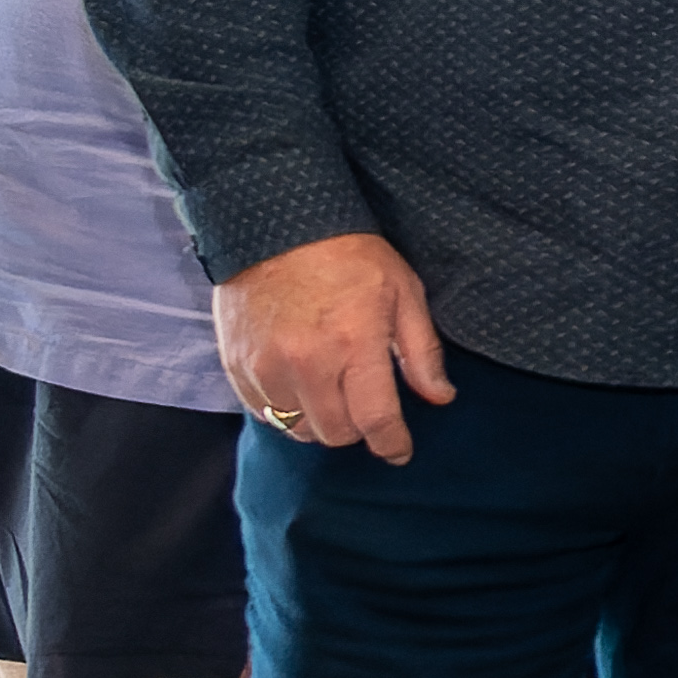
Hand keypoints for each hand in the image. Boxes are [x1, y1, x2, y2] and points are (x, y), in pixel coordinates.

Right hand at [213, 234, 453, 460]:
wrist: (275, 226)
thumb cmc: (349, 257)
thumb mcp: (403, 293)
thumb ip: (421, 352)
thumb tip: (440, 397)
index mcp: (354, 346)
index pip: (376, 420)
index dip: (392, 444)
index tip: (399, 451)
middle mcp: (307, 364)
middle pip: (336, 433)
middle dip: (357, 429)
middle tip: (365, 408)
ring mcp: (265, 366)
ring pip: (298, 428)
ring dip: (319, 422)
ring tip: (331, 395)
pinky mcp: (237, 365)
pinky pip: (263, 412)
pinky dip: (284, 410)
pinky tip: (298, 388)